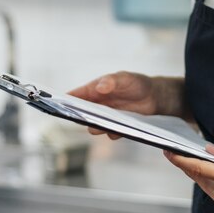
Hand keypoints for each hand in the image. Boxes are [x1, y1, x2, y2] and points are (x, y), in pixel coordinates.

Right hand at [68, 72, 184, 137]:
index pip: (77, 95)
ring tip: (97, 127)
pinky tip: (116, 133)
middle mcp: (99, 104)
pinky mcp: (118, 126)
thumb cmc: (137, 83)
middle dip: (80, 116)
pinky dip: (113, 133)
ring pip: (96, 125)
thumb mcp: (126, 78)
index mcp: (96, 90)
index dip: (66, 100)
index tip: (57, 105)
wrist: (155, 97)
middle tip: (80, 119)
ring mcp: (108, 116)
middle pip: (84, 113)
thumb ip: (112, 82)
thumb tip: (100, 86)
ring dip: (96, 127)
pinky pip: (111, 133)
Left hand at [164, 144, 213, 212]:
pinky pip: (212, 192)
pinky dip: (209, 181)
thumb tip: (209, 149)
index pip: (195, 167)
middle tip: (183, 152)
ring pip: (203, 184)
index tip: (169, 152)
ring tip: (203, 161)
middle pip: (196, 176)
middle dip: (189, 164)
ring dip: (200, 173)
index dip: (179, 160)